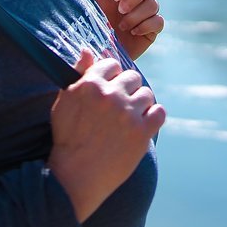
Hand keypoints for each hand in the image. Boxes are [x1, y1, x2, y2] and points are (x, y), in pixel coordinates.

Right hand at [46, 49, 165, 222]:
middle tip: (119, 106)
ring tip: (129, 118)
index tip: (108, 91)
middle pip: (132, 77)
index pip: (112, 64)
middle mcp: (111, 95)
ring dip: (140, 104)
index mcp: (90, 84)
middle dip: (127, 89)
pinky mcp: (142, 133)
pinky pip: (160, 112)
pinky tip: (142, 124)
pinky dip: (153, 117)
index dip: (111, 77)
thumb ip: (80, 74)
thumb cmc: (68, 137)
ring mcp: (128, 114)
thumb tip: (88, 50)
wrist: (75, 176)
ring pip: (147, 94)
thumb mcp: (66, 102)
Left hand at [82, 0, 163, 59]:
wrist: (100, 54)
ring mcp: (146, 13)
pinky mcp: (152, 29)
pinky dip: (146, 26)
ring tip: (122, 26)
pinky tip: (133, 32)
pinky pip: (159, 21)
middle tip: (120, 10)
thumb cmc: (93, 29)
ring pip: (153, 3)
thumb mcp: (87, 10)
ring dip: (136, 15)